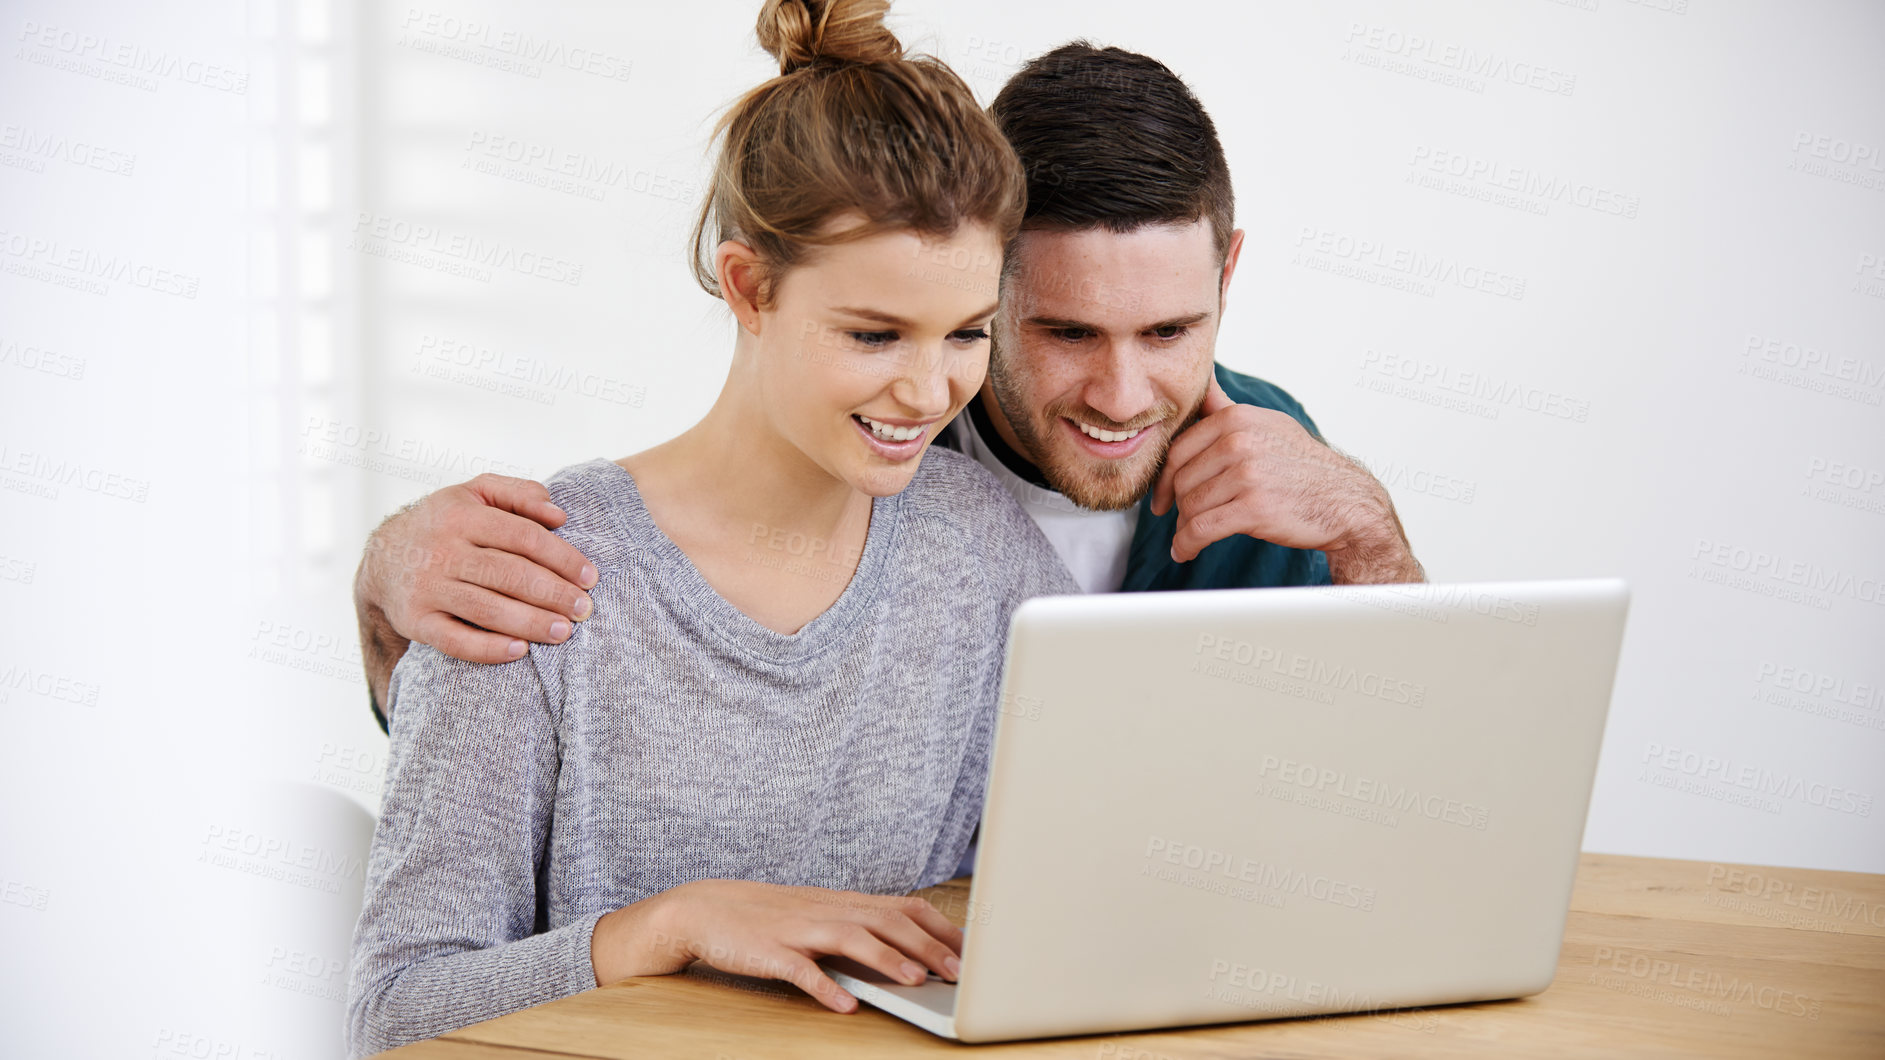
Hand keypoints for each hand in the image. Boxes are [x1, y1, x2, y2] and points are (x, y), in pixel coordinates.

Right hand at [353, 475, 599, 702]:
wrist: (382, 558)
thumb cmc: (445, 523)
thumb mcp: (475, 493)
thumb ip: (519, 494)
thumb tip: (559, 514)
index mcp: (462, 516)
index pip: (522, 537)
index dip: (562, 557)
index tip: (590, 577)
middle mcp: (442, 551)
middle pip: (508, 574)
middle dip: (553, 594)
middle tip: (585, 609)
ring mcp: (427, 588)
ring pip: (486, 609)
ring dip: (530, 623)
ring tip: (564, 632)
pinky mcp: (416, 621)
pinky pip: (455, 640)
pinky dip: (488, 649)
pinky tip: (520, 650)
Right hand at [593, 880, 965, 1012]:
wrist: (702, 910)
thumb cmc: (766, 919)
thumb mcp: (817, 917)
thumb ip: (857, 931)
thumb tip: (906, 953)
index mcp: (841, 903)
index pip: (902, 907)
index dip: (939, 927)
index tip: (971, 950)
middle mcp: (825, 910)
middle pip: (886, 921)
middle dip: (928, 945)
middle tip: (960, 971)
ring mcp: (797, 930)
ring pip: (850, 938)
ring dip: (886, 960)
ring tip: (916, 981)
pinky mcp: (768, 953)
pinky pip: (799, 970)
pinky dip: (824, 987)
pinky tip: (844, 1005)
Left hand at [1150, 378, 1421, 581]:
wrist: (1347, 501)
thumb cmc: (1303, 467)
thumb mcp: (1268, 424)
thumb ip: (1227, 408)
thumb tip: (1202, 381)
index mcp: (1237, 418)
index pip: (1179, 449)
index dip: (1165, 478)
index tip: (1162, 496)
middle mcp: (1239, 441)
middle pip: (1181, 479)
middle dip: (1177, 505)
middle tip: (1180, 519)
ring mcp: (1246, 474)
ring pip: (1190, 506)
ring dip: (1184, 528)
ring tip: (1189, 537)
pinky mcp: (1253, 508)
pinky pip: (1201, 529)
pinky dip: (1187, 544)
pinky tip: (1185, 551)